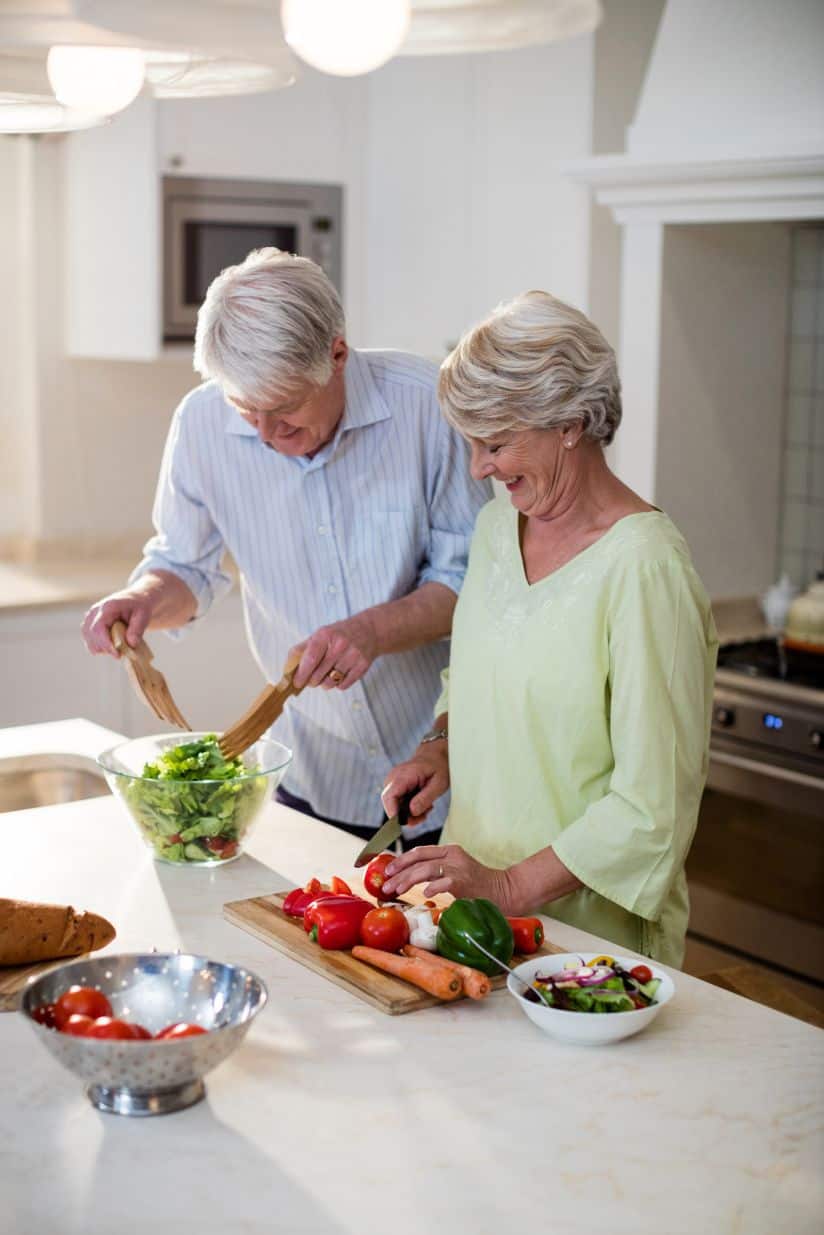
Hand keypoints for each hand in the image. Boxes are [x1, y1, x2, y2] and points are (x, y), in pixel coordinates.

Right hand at [81, 590, 153, 655]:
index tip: (118, 655)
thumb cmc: (140, 607)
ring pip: (89, 641)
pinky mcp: (90, 625)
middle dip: (106, 648)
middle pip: (91, 636)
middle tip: (122, 653)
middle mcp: (94, 611)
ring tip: (119, 648)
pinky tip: (113, 646)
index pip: (98, 628)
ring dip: (103, 649)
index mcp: (107, 607)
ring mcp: (90, 618)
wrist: (136, 600)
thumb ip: (137, 629)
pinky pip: (90, 641)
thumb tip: (131, 644)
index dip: (105, 644)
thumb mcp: (144, 615)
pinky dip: (101, 647)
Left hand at [291, 613, 378, 690]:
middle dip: (311, 681)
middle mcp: (340, 645)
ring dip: (324, 684)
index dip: (301, 674)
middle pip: (318, 675)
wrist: (369, 631)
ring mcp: (353, 656)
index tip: (296, 683)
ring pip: (330, 683)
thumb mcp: (320, 635)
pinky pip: (343, 686)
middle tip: (311, 679)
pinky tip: (340, 674)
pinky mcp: (362, 666)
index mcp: (325, 635)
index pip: (310, 659)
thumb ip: (301, 650)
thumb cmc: (339, 634)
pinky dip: (338, 684)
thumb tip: (287, 670)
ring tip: (327, 674)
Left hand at [380, 843, 517, 909]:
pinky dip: (432, 887)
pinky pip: (444, 882)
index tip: (387, 871)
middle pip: (418, 860)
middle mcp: (453, 856)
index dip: (401, 860)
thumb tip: (409, 879)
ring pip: (425, 869)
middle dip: (398, 872)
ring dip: (407, 880)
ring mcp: (459, 867)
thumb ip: (437, 872)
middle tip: (386, 885)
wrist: (505, 891)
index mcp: (449, 851)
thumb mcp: (455, 873)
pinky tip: (424, 893)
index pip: (419, 852)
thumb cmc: (478, 887)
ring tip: (396, 890)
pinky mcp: (465, 881)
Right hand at [381, 744, 449, 825]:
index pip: (389, 798)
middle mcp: (394, 778)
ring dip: (409, 812)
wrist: (435, 755)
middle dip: (406, 816)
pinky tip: (421, 804)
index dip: (394, 814)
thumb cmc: (438, 766)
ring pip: (394, 805)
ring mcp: (393, 781)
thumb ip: (425, 798)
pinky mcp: (396, 785)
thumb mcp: (439, 783)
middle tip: (423, 816)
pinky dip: (409, 807)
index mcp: (403, 775)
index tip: (407, 823)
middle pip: (390, 804)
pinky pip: (397, 801)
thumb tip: (412, 811)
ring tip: (426, 808)